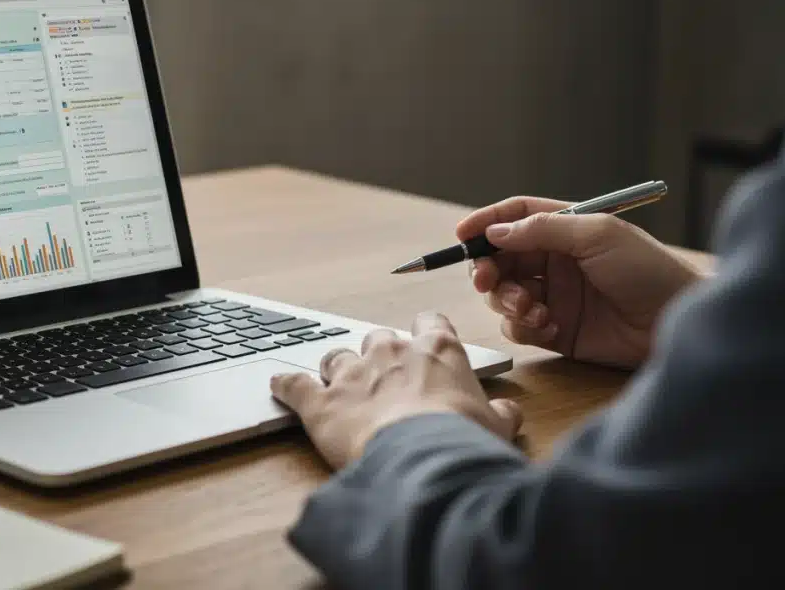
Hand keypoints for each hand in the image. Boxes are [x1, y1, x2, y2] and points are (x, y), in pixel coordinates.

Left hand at [269, 312, 521, 469]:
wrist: (423, 461)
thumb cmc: (463, 442)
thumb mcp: (495, 429)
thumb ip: (499, 415)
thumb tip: (506, 413)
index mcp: (437, 351)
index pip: (431, 322)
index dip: (427, 334)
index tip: (426, 344)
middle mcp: (391, 353)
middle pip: (379, 338)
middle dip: (379, 356)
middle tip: (385, 382)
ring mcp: (352, 374)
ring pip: (337, 356)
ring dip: (337, 370)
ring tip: (340, 389)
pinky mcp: (320, 402)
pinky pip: (293, 383)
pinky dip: (285, 384)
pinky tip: (278, 385)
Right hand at [457, 196, 702, 368]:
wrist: (678, 323)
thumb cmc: (649, 271)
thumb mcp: (598, 235)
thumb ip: (544, 230)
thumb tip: (496, 232)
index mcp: (566, 230)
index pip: (515, 218)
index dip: (486, 223)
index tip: (462, 234)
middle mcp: (555, 262)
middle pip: (500, 259)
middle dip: (488, 270)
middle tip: (487, 281)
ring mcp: (554, 297)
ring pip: (504, 295)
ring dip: (508, 300)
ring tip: (533, 309)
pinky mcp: (556, 331)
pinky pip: (519, 327)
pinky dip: (525, 327)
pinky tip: (551, 327)